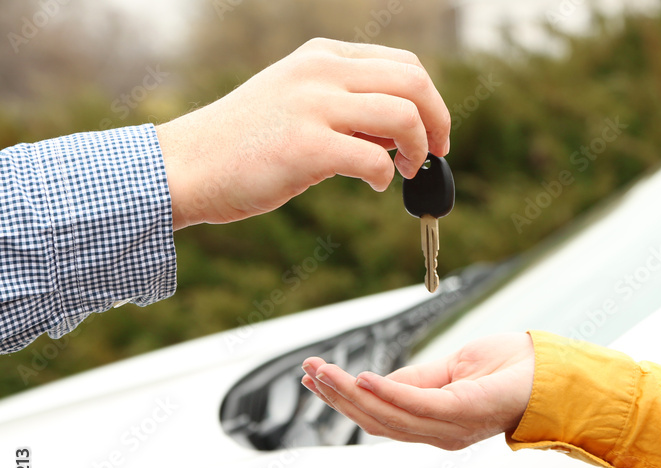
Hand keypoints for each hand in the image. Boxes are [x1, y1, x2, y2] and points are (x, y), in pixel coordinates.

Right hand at [156, 39, 450, 229]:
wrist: (189, 165)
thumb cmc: (247, 143)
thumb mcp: (299, 102)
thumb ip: (349, 107)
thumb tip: (406, 133)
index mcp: (323, 56)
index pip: (405, 65)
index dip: (432, 103)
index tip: (434, 135)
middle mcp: (320, 72)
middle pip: (414, 85)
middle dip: (437, 124)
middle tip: (432, 156)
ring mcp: (312, 106)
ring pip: (403, 117)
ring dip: (419, 150)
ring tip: (405, 171)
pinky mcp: (305, 147)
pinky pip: (375, 160)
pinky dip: (386, 177)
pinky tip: (374, 185)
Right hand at [300, 333, 534, 449]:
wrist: (554, 372)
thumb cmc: (511, 369)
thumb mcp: (452, 369)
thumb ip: (416, 380)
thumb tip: (375, 382)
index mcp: (434, 425)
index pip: (378, 417)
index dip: (343, 400)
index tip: (312, 378)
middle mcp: (438, 434)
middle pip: (375, 421)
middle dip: (337, 398)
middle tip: (307, 372)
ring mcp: (449, 428)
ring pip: (387, 416)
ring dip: (350, 394)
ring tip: (321, 372)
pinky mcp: (462, 413)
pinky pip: (415, 405)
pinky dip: (386, 393)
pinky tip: (362, 379)